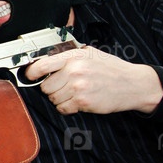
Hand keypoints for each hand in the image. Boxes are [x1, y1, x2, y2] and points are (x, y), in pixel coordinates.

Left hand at [23, 46, 162, 114]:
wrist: (133, 84)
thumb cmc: (111, 69)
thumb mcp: (90, 53)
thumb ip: (68, 56)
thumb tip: (45, 59)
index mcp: (74, 56)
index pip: (42, 65)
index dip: (31, 73)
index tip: (30, 76)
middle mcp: (74, 70)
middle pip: (45, 86)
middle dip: (52, 88)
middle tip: (65, 86)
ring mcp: (78, 86)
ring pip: (53, 98)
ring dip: (60, 99)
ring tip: (74, 93)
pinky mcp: (82, 101)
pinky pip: (62, 108)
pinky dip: (67, 108)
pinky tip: (78, 101)